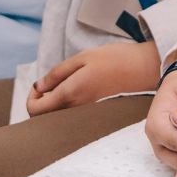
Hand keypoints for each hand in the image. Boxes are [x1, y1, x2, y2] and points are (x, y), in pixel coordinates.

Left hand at [26, 41, 162, 117]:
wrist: (145, 70)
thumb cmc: (115, 59)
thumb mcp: (82, 57)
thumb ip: (57, 73)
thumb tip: (38, 87)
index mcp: (70, 94)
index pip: (34, 110)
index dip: (31, 97)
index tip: (41, 85)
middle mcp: (76, 110)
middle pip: (44, 119)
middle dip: (41, 103)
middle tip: (51, 85)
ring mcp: (86, 115)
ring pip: (58, 119)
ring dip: (54, 105)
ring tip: (67, 85)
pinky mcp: (94, 115)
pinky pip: (72, 118)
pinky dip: (67, 108)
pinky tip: (78, 91)